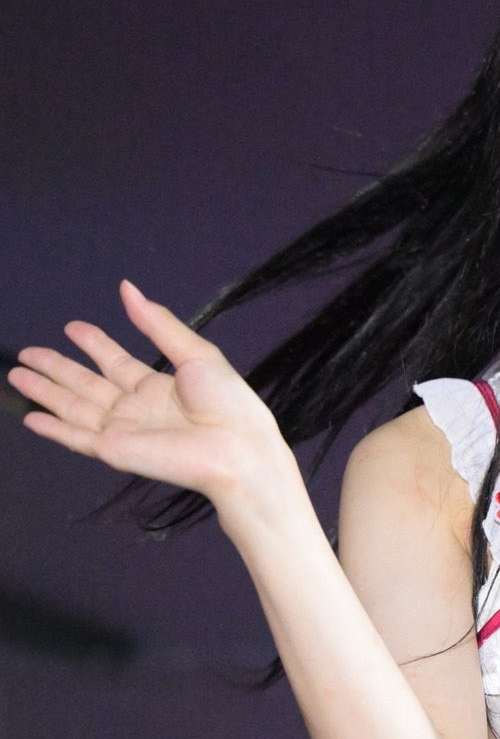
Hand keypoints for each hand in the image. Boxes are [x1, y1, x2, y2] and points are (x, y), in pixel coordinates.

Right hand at [9, 280, 293, 510]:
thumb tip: (127, 287)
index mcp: (157, 386)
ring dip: (45, 391)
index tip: (71, 327)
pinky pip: (76, 437)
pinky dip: (52, 428)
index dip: (93, 343)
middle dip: (56, 367)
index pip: (115, 362)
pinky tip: (30, 417)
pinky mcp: (115, 451)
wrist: (238, 449)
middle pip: (85, 384)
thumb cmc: (228, 403)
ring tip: (15, 374)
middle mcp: (135, 408)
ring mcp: (123, 430)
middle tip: (26, 352)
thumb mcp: (195, 353)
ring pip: (73, 407)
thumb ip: (157, 324)